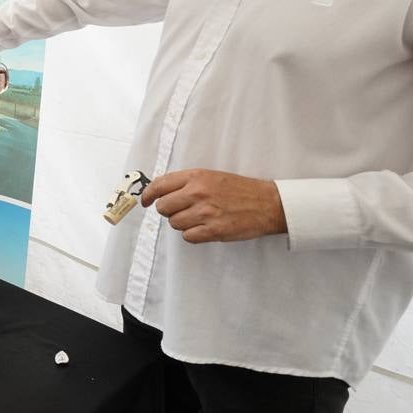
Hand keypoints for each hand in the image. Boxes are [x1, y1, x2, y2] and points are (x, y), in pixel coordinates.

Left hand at [141, 169, 286, 243]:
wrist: (268, 203)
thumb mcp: (212, 176)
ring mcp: (206, 212)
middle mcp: (198, 193)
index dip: (148, 195)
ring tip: (198, 218)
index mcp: (197, 176)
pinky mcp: (214, 230)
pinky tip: (204, 228)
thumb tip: (161, 191)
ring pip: (175, 223)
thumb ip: (187, 182)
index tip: (145, 201)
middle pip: (163, 208)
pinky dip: (193, 234)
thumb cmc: (240, 189)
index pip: (160, 185)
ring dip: (182, 223)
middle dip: (168, 211)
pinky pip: (188, 236)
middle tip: (180, 211)